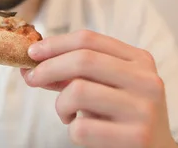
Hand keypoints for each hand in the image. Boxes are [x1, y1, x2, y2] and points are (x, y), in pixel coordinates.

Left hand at [21, 30, 177, 147]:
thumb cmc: (123, 117)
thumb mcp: (107, 87)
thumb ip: (76, 74)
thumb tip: (32, 63)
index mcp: (140, 60)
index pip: (89, 39)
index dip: (55, 43)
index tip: (32, 52)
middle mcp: (146, 81)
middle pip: (83, 60)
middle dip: (48, 68)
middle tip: (31, 78)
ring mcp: (144, 109)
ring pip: (79, 91)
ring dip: (60, 104)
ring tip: (66, 114)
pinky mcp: (137, 137)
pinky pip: (82, 127)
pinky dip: (72, 130)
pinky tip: (83, 132)